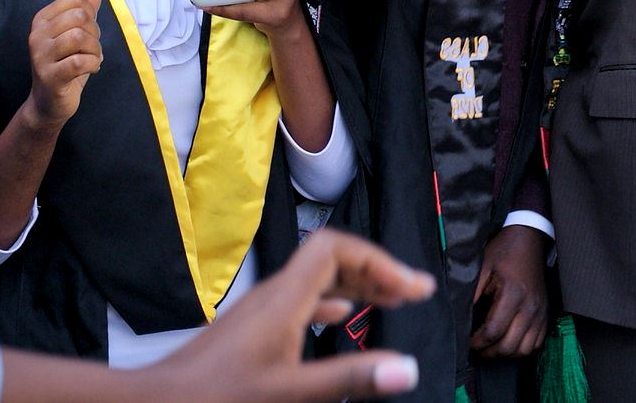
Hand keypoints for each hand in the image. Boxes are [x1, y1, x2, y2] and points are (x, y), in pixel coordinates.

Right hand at [24, 0, 103, 129]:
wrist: (49, 103)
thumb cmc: (66, 64)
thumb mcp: (78, 31)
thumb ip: (87, 5)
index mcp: (42, 19)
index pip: (76, 0)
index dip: (91, 14)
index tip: (87, 32)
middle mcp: (36, 35)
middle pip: (79, 17)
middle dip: (94, 32)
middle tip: (90, 48)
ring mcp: (40, 56)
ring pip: (79, 37)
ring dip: (95, 49)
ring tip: (91, 59)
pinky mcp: (49, 76)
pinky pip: (80, 61)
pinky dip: (93, 64)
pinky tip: (90, 69)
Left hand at [138, 228, 433, 398]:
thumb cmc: (220, 397)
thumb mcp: (292, 393)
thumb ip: (351, 378)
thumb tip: (408, 369)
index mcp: (286, 298)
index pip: (338, 248)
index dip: (379, 260)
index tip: (409, 289)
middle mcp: (275, 293)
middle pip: (333, 257)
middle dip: (377, 269)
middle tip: (415, 292)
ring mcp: (262, 308)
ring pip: (318, 277)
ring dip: (357, 283)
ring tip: (390, 300)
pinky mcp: (254, 326)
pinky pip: (303, 297)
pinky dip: (332, 299)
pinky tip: (342, 315)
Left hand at [470, 223, 550, 358]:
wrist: (530, 239)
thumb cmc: (504, 252)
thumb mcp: (483, 267)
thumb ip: (472, 293)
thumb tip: (459, 318)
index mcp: (513, 294)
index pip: (494, 331)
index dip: (477, 342)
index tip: (467, 341)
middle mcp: (530, 306)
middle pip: (509, 345)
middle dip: (489, 352)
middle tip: (477, 348)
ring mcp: (540, 311)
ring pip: (524, 349)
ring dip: (506, 353)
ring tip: (492, 347)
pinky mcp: (545, 313)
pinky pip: (536, 343)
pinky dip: (522, 348)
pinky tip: (509, 341)